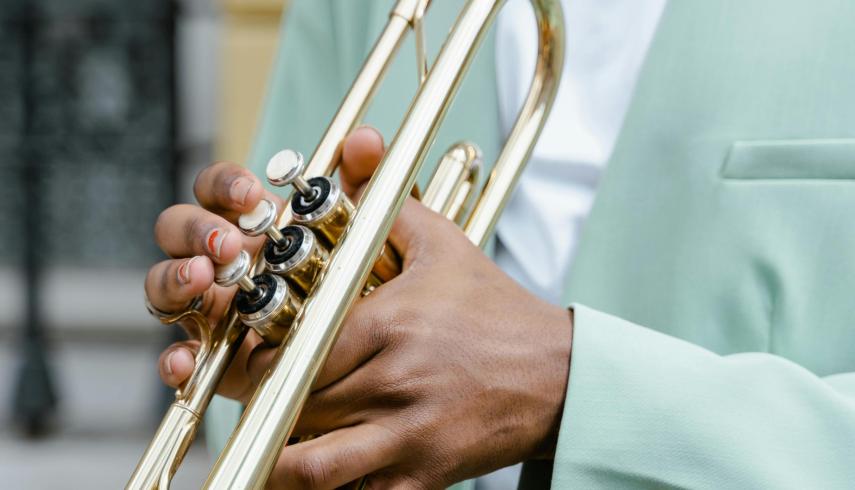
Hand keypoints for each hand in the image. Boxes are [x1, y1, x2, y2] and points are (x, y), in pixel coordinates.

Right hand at [145, 127, 385, 400]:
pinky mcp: (215, 361)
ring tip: (201, 279)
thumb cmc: (358, 284)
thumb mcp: (371, 233)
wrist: (369, 357)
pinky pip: (178, 358)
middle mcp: (223, 262)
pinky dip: (173, 358)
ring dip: (173, 278)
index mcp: (252, 226)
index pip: (217, 190)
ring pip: (163, 285)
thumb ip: (367, 183)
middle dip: (196, 229)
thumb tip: (366, 139)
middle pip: (177, 229)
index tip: (252, 194)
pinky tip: (186, 360)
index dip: (224, 185)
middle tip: (229, 243)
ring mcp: (212, 310)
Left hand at [148, 127, 573, 487]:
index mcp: (387, 326)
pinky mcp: (420, 476)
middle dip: (265, 403)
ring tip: (275, 439)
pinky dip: (327, 486)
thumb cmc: (496, 310)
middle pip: (292, 404)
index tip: (251, 359)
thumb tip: (356, 155)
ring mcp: (406, 436)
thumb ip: (391, 205)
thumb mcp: (445, 247)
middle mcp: (391, 383)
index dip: (257, 361)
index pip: (292, 352)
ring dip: (281, 458)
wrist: (556, 375)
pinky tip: (322, 467)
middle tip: (257, 395)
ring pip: (311, 465)